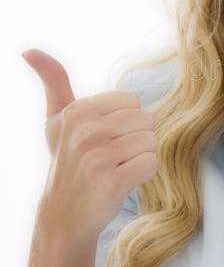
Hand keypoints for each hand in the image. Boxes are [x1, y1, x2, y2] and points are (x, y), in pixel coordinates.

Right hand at [21, 49, 158, 244]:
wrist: (63, 216)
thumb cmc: (66, 162)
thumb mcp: (56, 121)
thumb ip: (52, 81)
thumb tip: (28, 50)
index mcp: (77, 111)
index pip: (133, 102)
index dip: (126, 122)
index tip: (104, 139)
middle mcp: (85, 132)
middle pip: (147, 120)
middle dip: (136, 140)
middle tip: (113, 157)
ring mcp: (97, 158)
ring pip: (151, 142)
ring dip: (140, 157)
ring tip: (117, 169)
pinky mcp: (110, 183)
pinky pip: (151, 164)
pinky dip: (144, 174)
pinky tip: (123, 182)